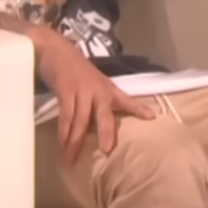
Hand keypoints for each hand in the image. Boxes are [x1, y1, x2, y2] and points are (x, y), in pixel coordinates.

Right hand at [35, 30, 157, 165]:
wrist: (55, 49)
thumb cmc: (73, 67)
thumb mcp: (92, 82)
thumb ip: (97, 99)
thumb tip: (96, 123)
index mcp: (107, 88)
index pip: (126, 100)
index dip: (139, 109)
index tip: (152, 118)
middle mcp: (98, 90)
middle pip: (105, 116)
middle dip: (107, 133)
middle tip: (107, 151)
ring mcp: (82, 90)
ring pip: (82, 120)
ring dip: (75, 141)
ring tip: (72, 158)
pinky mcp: (66, 90)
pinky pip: (67, 115)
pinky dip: (64, 131)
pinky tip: (62, 143)